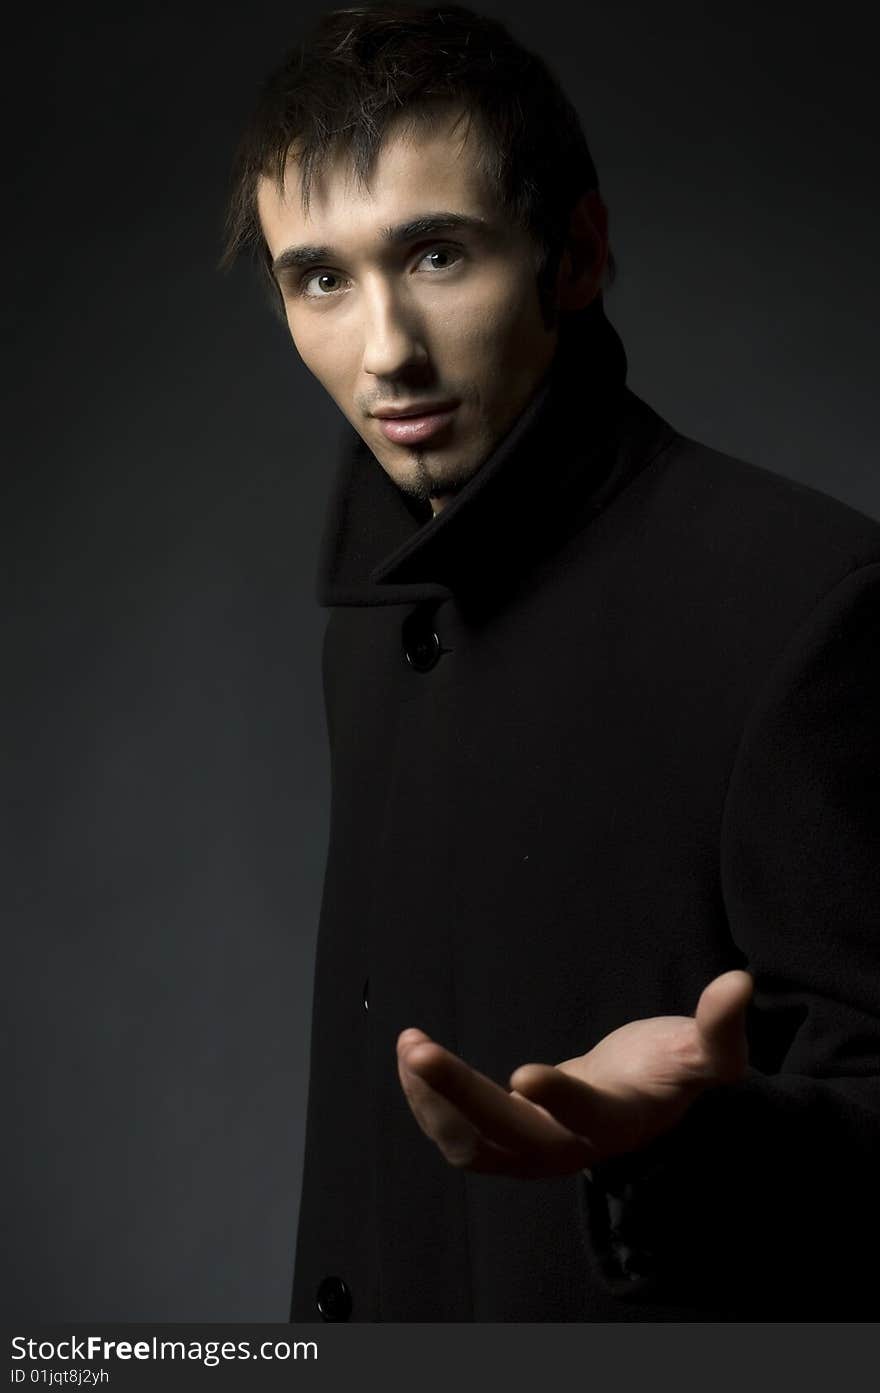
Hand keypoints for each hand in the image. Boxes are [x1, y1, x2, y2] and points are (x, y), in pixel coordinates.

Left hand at [396, 970, 752, 1178]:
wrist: (641, 1104)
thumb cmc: (671, 1070)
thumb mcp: (702, 1050)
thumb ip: (718, 1028)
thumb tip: (739, 983)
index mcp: (618, 1120)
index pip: (587, 1116)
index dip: (559, 1098)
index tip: (526, 1073)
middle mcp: (571, 1147)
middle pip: (507, 1136)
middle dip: (458, 1094)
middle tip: (418, 1047)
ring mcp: (535, 1153)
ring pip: (472, 1146)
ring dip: (432, 1101)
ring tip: (410, 1048)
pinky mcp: (508, 1146)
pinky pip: (460, 1140)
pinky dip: (431, 1105)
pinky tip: (414, 1063)